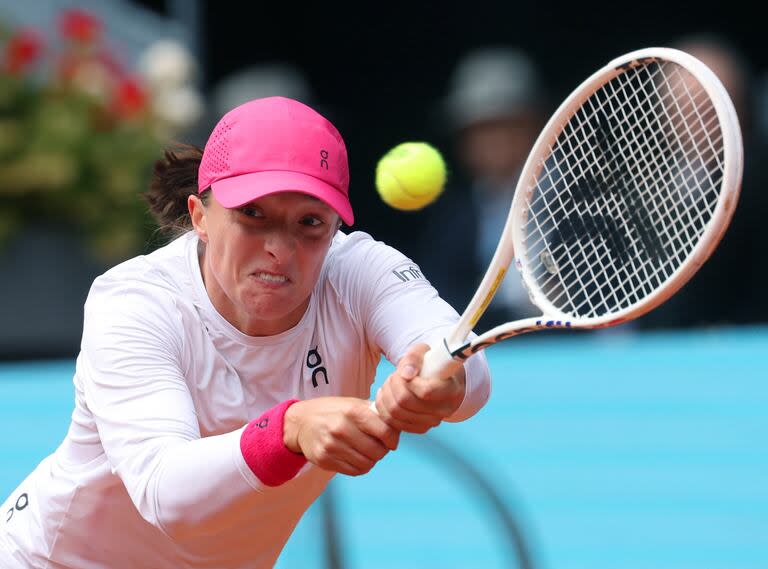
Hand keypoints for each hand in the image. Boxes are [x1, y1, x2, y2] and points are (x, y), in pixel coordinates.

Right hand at [283, 397, 399, 475]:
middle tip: (379, 446)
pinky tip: (356, 457)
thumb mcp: (353, 404)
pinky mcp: (325, 460)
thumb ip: (375, 413)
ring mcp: (332, 445)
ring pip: (367, 464)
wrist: (301, 422)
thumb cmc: (333, 412)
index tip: (391, 440)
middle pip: (378, 451)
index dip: (393, 438)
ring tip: (366, 451)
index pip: (385, 431)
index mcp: (352, 411)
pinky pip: (354, 471)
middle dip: (382, 450)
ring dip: (371, 460)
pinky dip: (360, 466)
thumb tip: (398, 425)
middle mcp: (342, 428)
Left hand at [374, 343, 465, 433]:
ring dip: (386, 396)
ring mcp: (432, 422)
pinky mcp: (420, 428)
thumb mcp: (425, 352)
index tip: (405, 372)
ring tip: (389, 384)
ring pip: (396, 414)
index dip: (409, 381)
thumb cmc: (431, 364)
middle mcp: (444, 410)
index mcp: (451, 389)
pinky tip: (386, 396)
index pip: (426, 391)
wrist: (439, 381)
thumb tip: (405, 374)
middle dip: (392, 386)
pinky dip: (384, 409)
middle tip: (393, 376)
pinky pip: (394, 424)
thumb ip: (414, 358)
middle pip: (406, 402)